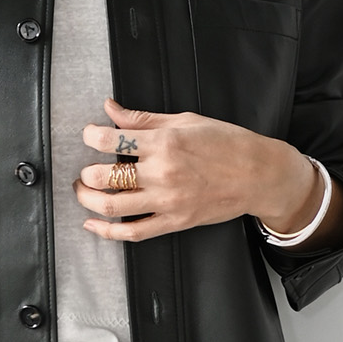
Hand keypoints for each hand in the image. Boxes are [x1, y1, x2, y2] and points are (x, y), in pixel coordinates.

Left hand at [75, 100, 342, 242]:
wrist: (259, 174)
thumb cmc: (226, 143)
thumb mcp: (185, 121)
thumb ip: (143, 118)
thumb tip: (111, 109)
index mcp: (164, 143)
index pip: (110, 140)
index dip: (90, 136)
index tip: (88, 135)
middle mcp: (162, 173)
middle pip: (104, 177)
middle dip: (85, 173)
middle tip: (85, 169)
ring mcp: (167, 200)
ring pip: (111, 207)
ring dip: (88, 200)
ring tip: (84, 191)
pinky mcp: (174, 221)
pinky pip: (133, 232)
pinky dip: (107, 232)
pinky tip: (93, 225)